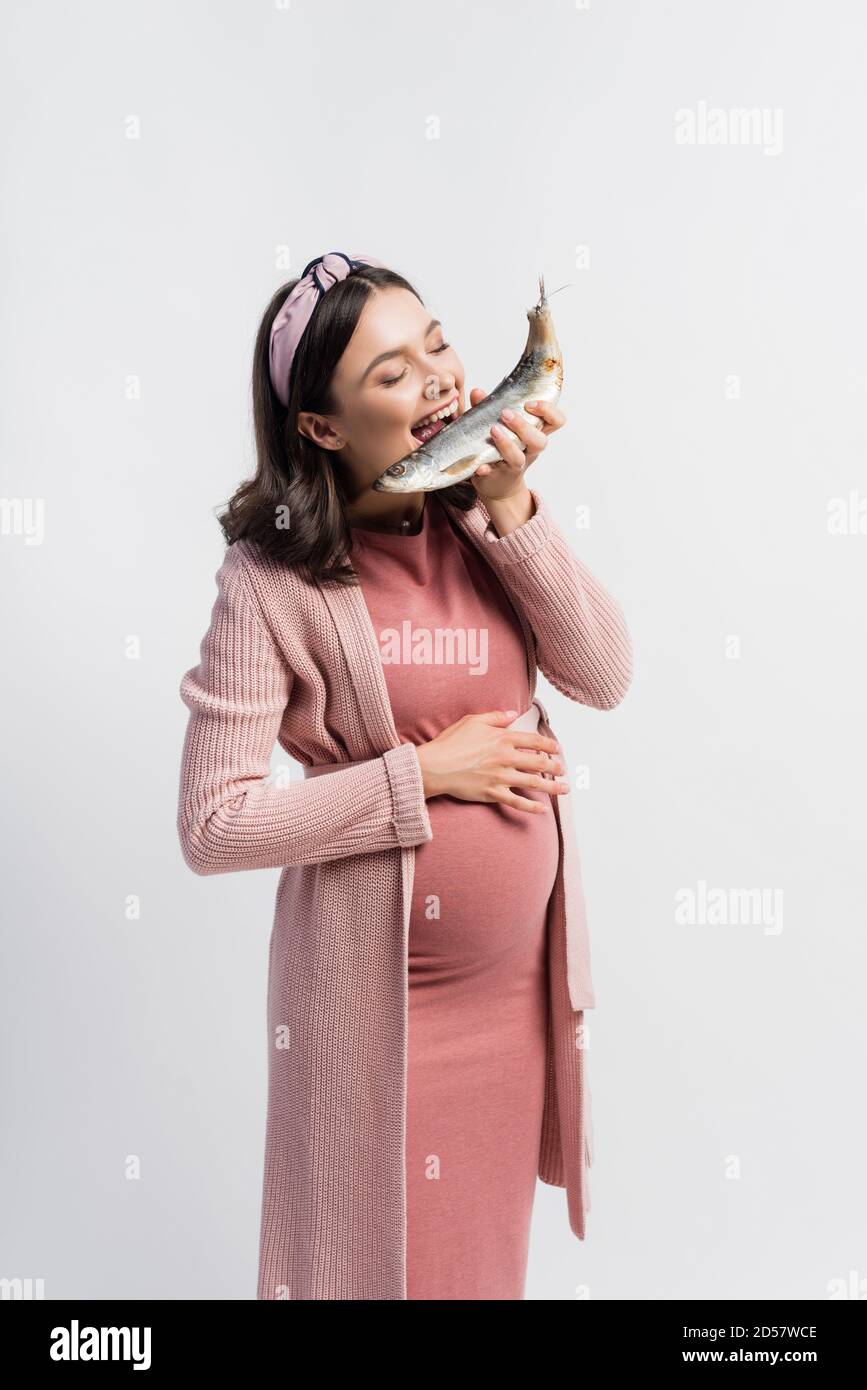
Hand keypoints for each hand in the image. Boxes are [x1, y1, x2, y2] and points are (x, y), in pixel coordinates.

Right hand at [414, 709, 568, 813]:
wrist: (435, 766)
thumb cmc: (451, 742)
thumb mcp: (473, 721)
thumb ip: (495, 716)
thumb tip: (513, 713)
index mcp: (503, 739)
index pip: (534, 741)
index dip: (549, 745)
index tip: (557, 749)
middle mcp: (506, 758)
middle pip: (539, 763)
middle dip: (555, 767)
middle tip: (562, 769)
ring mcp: (501, 778)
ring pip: (534, 783)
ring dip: (552, 786)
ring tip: (564, 788)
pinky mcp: (493, 794)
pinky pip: (517, 802)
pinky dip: (531, 807)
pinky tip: (542, 809)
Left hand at [468, 388, 565, 502]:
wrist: (497, 484)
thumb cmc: (501, 448)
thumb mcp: (499, 425)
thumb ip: (488, 408)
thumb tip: (478, 392)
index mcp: (535, 434)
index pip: (556, 421)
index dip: (548, 411)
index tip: (529, 404)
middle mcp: (529, 450)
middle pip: (540, 441)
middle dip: (524, 426)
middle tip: (505, 414)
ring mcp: (515, 465)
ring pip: (518, 457)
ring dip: (506, 443)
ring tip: (493, 430)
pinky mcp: (498, 476)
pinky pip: (494, 473)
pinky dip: (486, 468)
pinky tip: (480, 465)